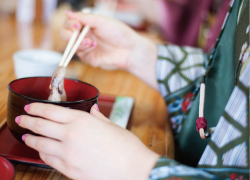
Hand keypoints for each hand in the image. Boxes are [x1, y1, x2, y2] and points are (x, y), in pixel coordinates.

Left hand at [16, 103, 158, 179]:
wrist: (133, 169)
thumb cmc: (126, 147)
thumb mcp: (112, 126)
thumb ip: (98, 117)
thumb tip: (93, 110)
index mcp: (82, 120)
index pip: (51, 111)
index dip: (37, 108)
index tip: (30, 107)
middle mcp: (71, 135)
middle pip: (41, 125)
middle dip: (28, 121)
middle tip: (21, 119)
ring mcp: (68, 154)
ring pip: (41, 144)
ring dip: (31, 139)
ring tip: (27, 136)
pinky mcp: (69, 170)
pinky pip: (48, 160)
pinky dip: (42, 154)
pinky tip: (42, 151)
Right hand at [61, 11, 157, 89]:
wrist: (130, 49)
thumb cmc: (119, 33)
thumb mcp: (101, 21)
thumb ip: (83, 18)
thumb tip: (67, 12)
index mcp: (87, 25)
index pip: (69, 24)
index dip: (69, 24)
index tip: (76, 25)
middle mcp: (85, 36)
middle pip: (66, 36)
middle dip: (69, 35)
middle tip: (77, 33)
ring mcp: (87, 48)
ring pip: (72, 47)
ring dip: (78, 43)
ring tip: (90, 42)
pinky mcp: (90, 59)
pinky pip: (81, 56)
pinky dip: (86, 50)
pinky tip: (94, 47)